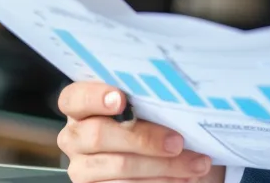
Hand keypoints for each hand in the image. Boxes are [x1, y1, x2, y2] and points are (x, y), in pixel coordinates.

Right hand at [57, 81, 221, 182]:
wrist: (162, 156)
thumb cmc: (155, 125)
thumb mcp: (148, 108)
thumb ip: (147, 100)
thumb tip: (175, 95)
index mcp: (81, 107)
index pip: (74, 98)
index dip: (94, 97)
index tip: (120, 100)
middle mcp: (74, 137)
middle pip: (99, 135)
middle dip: (144, 138)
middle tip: (178, 142)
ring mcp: (82, 167)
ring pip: (119, 166)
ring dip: (163, 166)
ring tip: (195, 164)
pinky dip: (160, 182)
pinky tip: (183, 178)